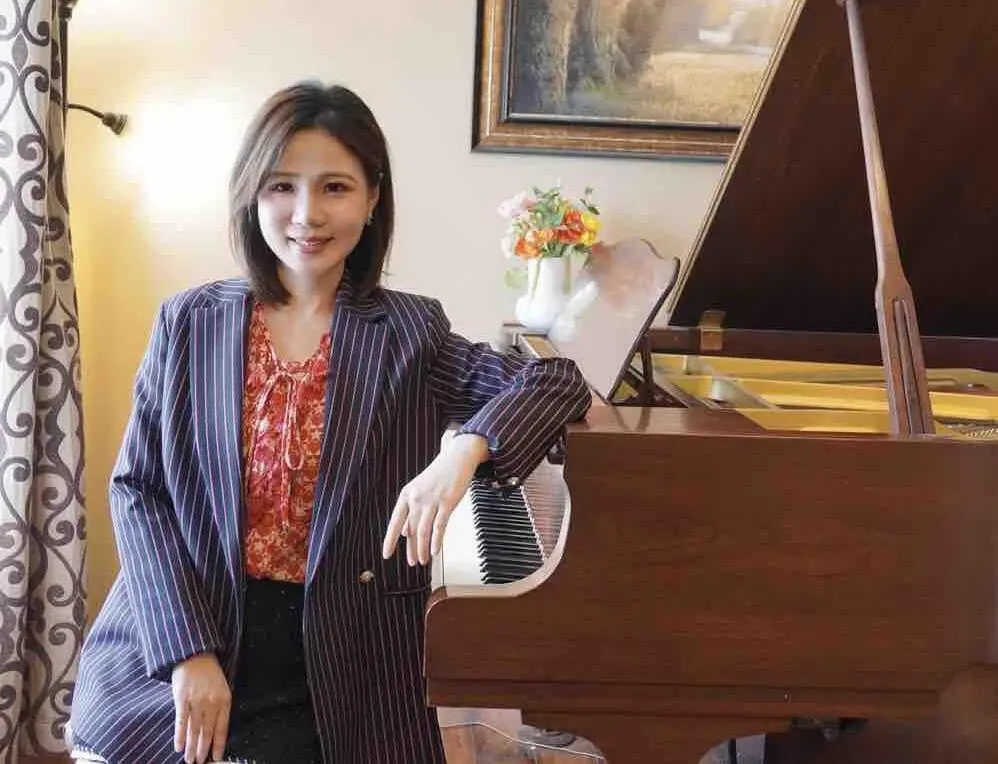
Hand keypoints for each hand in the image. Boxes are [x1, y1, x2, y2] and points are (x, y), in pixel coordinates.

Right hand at [171, 652, 230, 763]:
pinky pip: (181, 721)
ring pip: (194, 729)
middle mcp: (212, 702)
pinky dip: (180, 735)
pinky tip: (179, 747)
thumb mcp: (221, 687)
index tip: (216, 757)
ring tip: (190, 760)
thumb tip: (215, 728)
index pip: (222, 728)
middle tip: (200, 763)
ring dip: (192, 747)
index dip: (218, 744)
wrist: (194, 654)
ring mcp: (197, 701)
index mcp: (224, 700)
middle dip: (203, 750)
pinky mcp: (182, 698)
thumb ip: (219, 706)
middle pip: (207, 732)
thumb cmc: (208, 672)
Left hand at [382, 433, 488, 565]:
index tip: (386, 554)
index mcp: (407, 494)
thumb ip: (412, 511)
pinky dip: (436, 542)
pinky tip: (436, 551)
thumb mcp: (420, 490)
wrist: (457, 458)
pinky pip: (439, 527)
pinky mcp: (447, 502)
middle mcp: (416, 497)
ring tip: (424, 560)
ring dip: (423, 549)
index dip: (390, 539)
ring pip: (423, 531)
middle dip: (411, 550)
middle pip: (411, 530)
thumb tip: (405, 533)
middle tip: (413, 562)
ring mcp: (432, 500)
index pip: (395, 521)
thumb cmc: (439, 475)